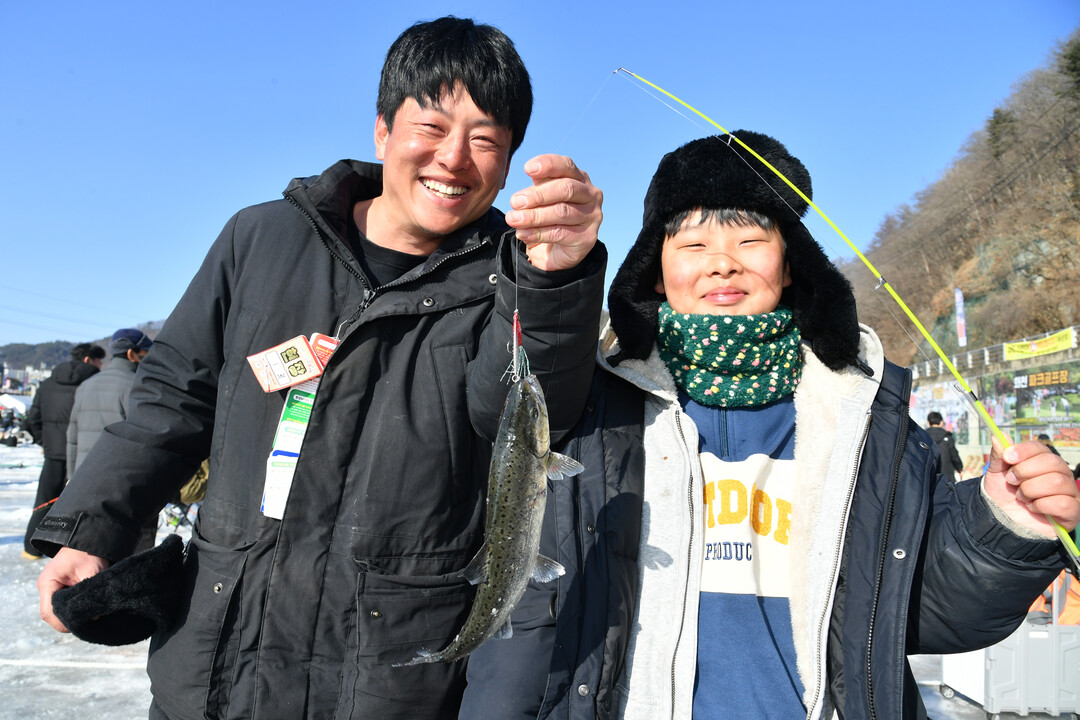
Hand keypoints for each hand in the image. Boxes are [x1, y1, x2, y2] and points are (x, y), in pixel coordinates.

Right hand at [37, 547, 109, 631]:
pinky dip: (73, 610)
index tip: (81, 625)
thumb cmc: (88, 553)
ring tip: (89, 617)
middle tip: (88, 623)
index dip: (63, 623)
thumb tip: (94, 616)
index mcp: (48, 584)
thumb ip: (90, 594)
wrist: (89, 540)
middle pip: (51, 615)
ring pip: (57, 611)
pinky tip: (87, 611)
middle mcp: (46, 588)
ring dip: (71, 616)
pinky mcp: (59, 589)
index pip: (49, 612)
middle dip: (68, 621)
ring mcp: (51, 589)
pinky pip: (62, 605)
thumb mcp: (91, 572)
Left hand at [504, 154, 602, 270]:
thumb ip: (538, 187)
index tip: (527, 169)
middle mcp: (591, 195)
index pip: (566, 166)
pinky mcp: (587, 238)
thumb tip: (527, 184)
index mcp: (579, 178)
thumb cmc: (549, 217)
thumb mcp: (542, 197)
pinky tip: (523, 233)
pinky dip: (538, 233)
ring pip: (562, 212)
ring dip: (534, 216)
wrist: (556, 250)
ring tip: (513, 219)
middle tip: (515, 201)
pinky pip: (560, 233)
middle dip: (538, 195)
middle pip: (566, 189)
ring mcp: (592, 217)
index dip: (548, 165)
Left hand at [982, 438, 1079, 537]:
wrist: (1003, 522)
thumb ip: (999, 455)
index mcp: (1043, 461)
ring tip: (1021, 497)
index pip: (1041, 448)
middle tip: (1012, 481)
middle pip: (1052, 462)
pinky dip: (1042, 505)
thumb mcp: (996, 474)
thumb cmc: (1004, 495)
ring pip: (1057, 481)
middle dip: (1025, 471)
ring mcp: (1069, 492)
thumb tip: (998, 436)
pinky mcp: (1072, 512)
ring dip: (1031, 489)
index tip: (1007, 458)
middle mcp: (1060, 473)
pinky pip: (1064, 503)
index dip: (1024, 451)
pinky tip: (1033, 508)